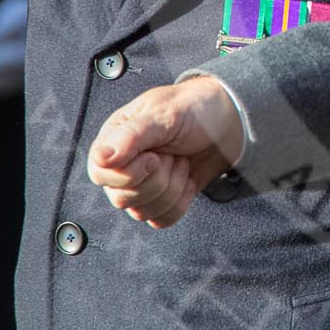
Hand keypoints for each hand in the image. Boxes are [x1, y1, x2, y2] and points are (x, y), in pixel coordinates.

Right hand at [88, 76, 244, 227]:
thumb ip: (131, 135)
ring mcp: (140, 185)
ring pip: (142, 213)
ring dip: (172, 188)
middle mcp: (122, 165)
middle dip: (158, 179)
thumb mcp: (165, 114)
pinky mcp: (160, 199)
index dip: (129, 173)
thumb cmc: (194, 109)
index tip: (155, 156)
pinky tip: (187, 180)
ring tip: (181, 162)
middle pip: (121, 198)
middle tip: (172, 155)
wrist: (228, 121)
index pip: (100, 174)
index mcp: (114, 139)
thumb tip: (100, 158)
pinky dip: (180, 203)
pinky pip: (160, 220)